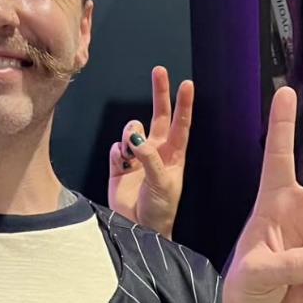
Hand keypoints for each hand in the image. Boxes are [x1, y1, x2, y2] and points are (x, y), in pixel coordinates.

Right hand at [108, 66, 192, 238]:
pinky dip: (118, 153)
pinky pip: (116, 148)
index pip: (181, 124)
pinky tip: (122, 165)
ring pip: (132, 129)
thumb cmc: (159, 211)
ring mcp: (137, 158)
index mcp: (174, 155)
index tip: (186, 84)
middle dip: (159, 93)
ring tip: (131, 152)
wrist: (139, 231)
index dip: (183, 104)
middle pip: (159, 115)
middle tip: (159, 71)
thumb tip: (136, 138)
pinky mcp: (119, 166)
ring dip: (131, 133)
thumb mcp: (162, 183)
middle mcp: (157, 152)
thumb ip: (149, 158)